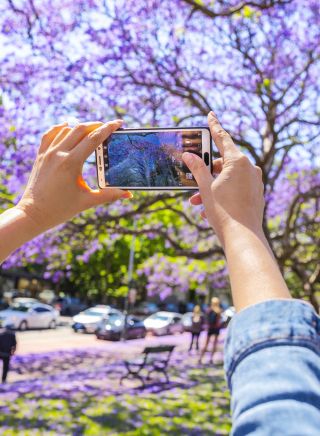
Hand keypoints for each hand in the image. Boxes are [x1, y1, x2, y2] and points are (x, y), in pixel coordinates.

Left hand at [16, 120, 131, 232]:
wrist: (33, 214)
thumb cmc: (60, 209)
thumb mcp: (87, 201)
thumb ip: (109, 195)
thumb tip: (128, 194)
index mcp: (71, 163)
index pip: (93, 139)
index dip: (108, 129)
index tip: (118, 123)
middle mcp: (58, 154)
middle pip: (80, 129)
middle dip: (97, 125)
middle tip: (109, 127)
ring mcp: (47, 153)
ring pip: (66, 129)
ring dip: (81, 127)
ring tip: (93, 130)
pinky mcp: (40, 155)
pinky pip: (50, 134)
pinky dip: (61, 128)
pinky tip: (67, 126)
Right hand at [182, 111, 264, 244]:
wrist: (242, 236)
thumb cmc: (223, 211)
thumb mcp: (205, 188)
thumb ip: (197, 169)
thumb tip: (188, 155)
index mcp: (238, 162)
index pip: (223, 138)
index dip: (214, 126)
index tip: (210, 115)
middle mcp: (250, 168)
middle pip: (223, 162)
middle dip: (205, 173)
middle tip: (191, 182)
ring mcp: (254, 182)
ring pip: (228, 178)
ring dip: (211, 187)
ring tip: (197, 202)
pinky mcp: (256, 194)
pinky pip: (236, 188)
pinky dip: (222, 194)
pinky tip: (209, 210)